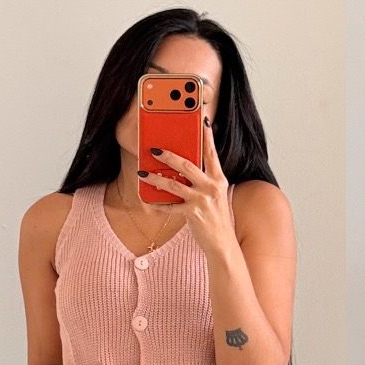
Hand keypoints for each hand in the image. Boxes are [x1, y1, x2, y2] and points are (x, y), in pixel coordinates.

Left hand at [137, 119, 234, 254]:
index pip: (211, 153)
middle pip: (187, 165)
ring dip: (156, 178)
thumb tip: (185, 167)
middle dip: (168, 155)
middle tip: (154, 149)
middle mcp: (212, 187)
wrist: (223, 244)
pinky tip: (149, 200)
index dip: (206, 136)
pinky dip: (158, 204)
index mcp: (218, 179)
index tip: (201, 120)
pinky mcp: (193, 214)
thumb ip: (205, 180)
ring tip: (142, 173)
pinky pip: (170, 206)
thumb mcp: (216, 195)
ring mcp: (202, 200)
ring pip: (174, 184)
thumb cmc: (216, 218)